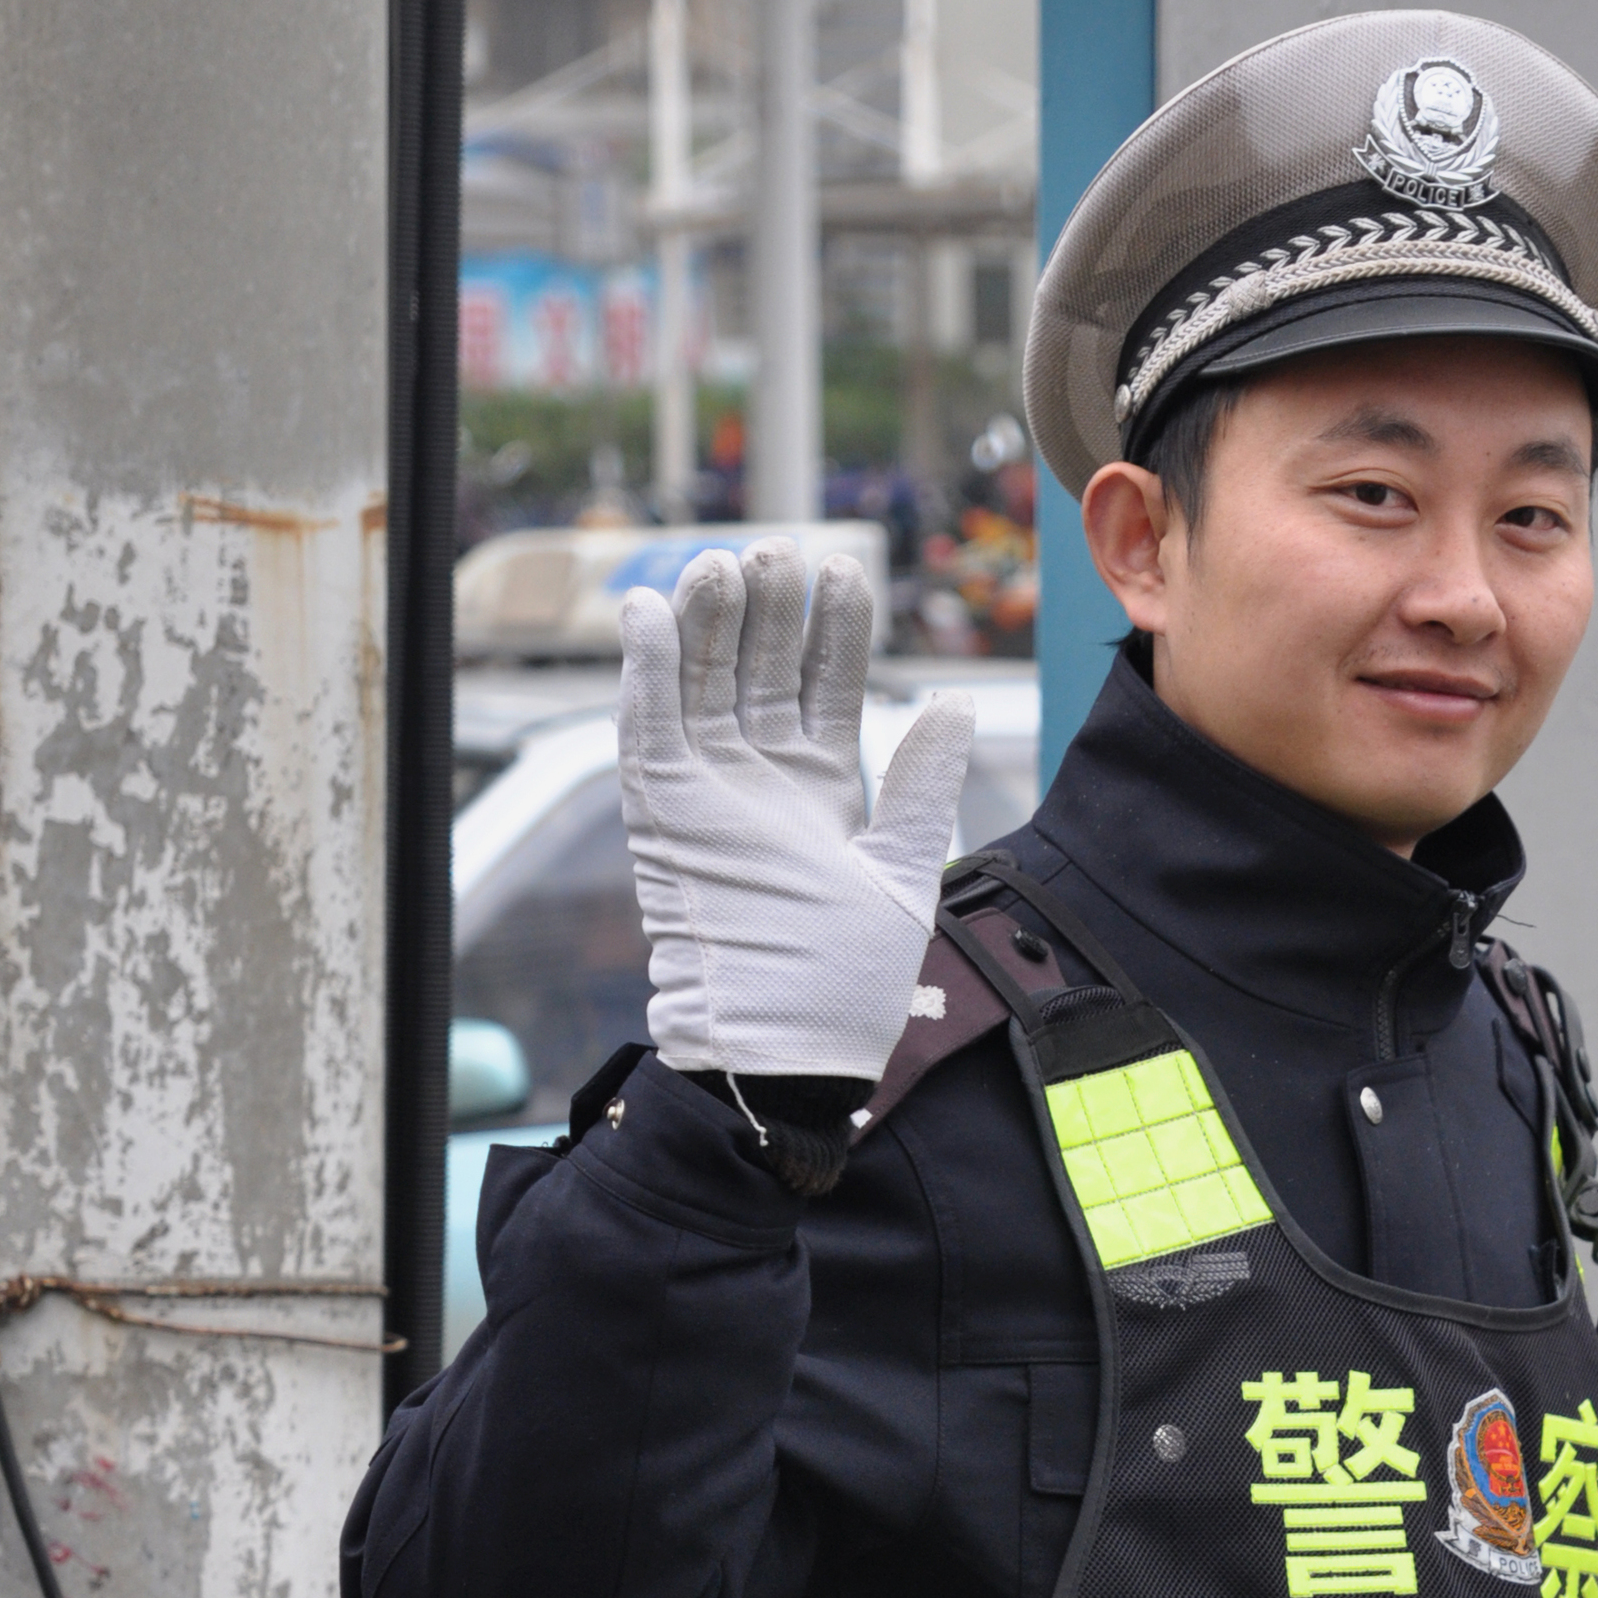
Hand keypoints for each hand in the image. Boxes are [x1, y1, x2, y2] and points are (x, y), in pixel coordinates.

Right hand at [616, 538, 971, 1083]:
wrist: (791, 1046)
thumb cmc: (846, 982)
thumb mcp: (904, 871)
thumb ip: (922, 785)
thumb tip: (953, 700)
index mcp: (820, 792)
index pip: (823, 686)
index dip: (833, 630)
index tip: (847, 574)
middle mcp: (759, 784)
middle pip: (761, 671)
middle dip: (772, 609)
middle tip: (784, 551)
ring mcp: (707, 795)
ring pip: (702, 685)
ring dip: (710, 622)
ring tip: (730, 563)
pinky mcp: (662, 815)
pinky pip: (646, 727)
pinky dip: (644, 669)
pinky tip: (648, 609)